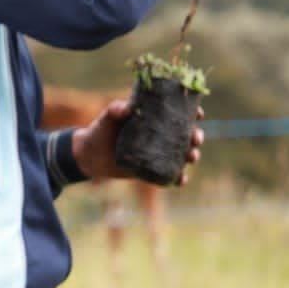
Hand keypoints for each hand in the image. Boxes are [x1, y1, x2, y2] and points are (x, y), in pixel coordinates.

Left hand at [73, 100, 205, 184]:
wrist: (90, 155)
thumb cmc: (101, 130)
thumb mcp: (108, 118)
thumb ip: (115, 110)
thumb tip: (127, 108)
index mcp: (155, 119)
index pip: (179, 113)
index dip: (193, 113)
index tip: (198, 113)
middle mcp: (161, 136)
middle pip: (187, 135)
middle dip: (197, 136)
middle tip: (196, 138)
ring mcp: (158, 153)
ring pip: (183, 155)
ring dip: (192, 156)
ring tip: (191, 157)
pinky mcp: (152, 169)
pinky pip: (170, 175)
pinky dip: (178, 178)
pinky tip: (181, 179)